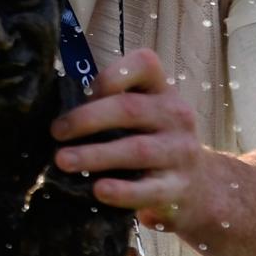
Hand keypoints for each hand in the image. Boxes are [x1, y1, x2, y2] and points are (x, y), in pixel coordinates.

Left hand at [49, 50, 223, 234]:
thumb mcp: (141, 115)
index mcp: (162, 90)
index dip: (110, 75)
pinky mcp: (178, 188)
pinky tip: (98, 190)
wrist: (199, 187)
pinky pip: (149, 189)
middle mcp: (176, 115)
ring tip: (62, 161)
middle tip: (56, 131)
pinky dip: (123, 191)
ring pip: (136, 149)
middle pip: (129, 109)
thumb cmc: (152, 141)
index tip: (83, 92)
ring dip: (95, 155)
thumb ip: (110, 105)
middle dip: (87, 119)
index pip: (144, 65)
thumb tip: (56, 112)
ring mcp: (181, 152)